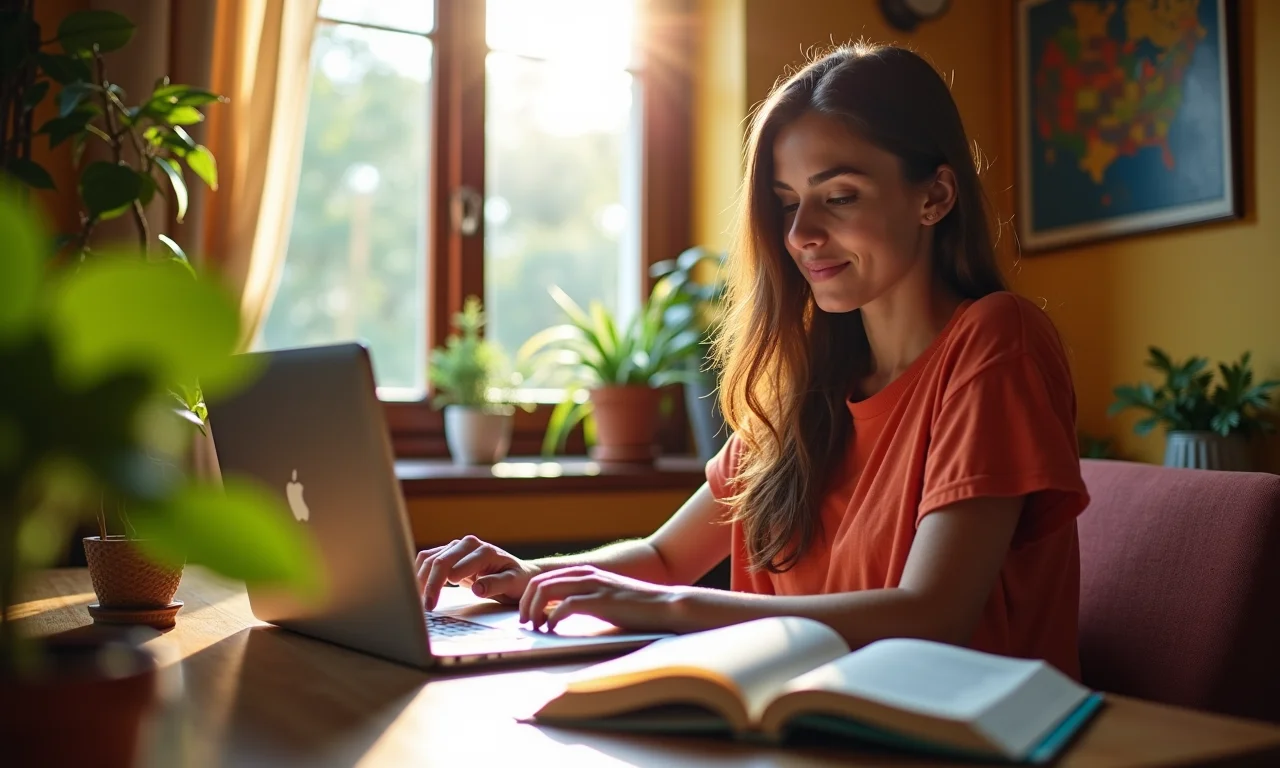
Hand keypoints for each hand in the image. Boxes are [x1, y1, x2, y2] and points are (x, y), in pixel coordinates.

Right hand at [415, 535, 540, 610]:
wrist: (518, 572)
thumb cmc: (516, 579)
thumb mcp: (513, 583)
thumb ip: (496, 585)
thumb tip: (477, 588)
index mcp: (484, 551)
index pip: (454, 567)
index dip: (440, 585)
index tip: (433, 604)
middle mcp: (468, 544)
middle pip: (438, 561)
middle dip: (428, 584)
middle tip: (424, 607)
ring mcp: (457, 546)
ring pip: (429, 558)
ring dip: (420, 578)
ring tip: (419, 600)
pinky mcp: (450, 553)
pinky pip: (427, 558)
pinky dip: (420, 572)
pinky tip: (419, 588)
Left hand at [519, 565, 682, 632]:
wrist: (665, 606)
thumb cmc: (636, 608)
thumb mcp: (604, 599)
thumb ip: (583, 601)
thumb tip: (557, 614)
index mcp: (585, 573)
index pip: (543, 579)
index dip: (528, 598)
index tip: (526, 616)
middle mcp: (586, 575)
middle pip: (539, 583)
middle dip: (525, 604)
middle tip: (525, 623)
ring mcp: (593, 586)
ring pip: (547, 591)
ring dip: (534, 611)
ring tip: (534, 627)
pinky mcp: (601, 600)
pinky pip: (565, 605)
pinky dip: (553, 618)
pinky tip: (552, 629)